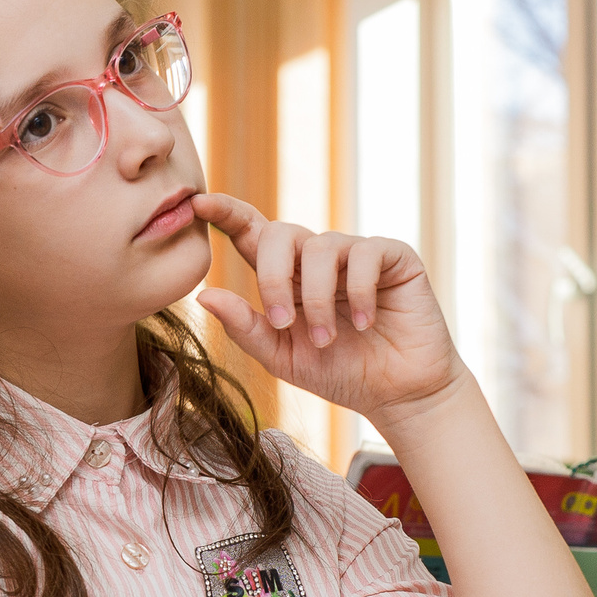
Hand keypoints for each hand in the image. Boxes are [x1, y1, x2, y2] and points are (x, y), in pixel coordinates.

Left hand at [192, 194, 467, 425]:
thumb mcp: (282, 357)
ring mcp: (356, 254)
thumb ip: (245, 328)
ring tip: (327, 340)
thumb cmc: (340, 373)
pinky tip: (365, 322)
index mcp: (286, 277)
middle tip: (282, 323)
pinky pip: (364, 254)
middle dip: (272, 277)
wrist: (398, 394)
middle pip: (280, 233)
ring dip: (316, 301)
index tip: (198, 203)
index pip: (252, 234)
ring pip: (320, 249)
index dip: (226, 213)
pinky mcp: (394, 256)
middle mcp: (318, 258)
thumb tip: (203, 295)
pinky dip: (358, 291)